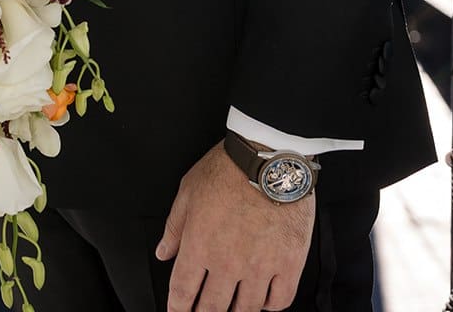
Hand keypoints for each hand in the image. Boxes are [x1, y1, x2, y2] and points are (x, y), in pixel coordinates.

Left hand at [155, 141, 313, 311]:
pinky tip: (262, 300)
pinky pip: (279, 300)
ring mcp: (259, 266)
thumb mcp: (188, 190)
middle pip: (212, 307)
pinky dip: (269, 305)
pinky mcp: (288, 264)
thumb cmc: (227, 168)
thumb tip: (164, 252)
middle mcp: (227, 262)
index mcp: (199, 245)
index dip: (178, 308)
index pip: (183, 291)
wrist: (268, 157)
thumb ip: (174, 226)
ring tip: (231, 308)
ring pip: (245, 309)